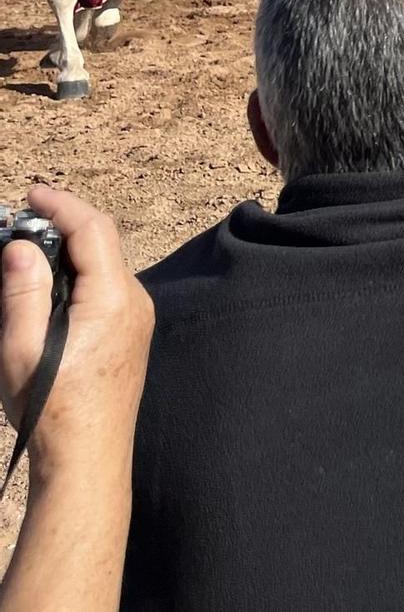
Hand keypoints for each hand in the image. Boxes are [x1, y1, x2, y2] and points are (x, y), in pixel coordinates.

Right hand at [1, 186, 151, 472]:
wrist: (88, 454)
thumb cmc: (51, 407)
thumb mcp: (22, 346)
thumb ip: (22, 291)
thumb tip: (22, 246)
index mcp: (113, 298)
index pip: (93, 230)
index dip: (62, 205)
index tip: (32, 193)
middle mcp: (134, 301)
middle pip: (104, 242)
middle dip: (65, 221)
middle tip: (24, 214)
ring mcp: (136, 317)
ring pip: (106, 263)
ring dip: (72, 246)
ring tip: (31, 243)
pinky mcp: (130, 332)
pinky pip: (107, 286)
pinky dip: (80, 271)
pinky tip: (51, 280)